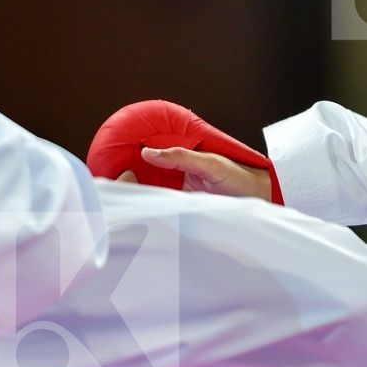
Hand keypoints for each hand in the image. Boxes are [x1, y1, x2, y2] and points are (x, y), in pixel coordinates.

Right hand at [117, 146, 272, 200]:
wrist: (259, 200)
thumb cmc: (238, 177)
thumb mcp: (209, 163)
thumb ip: (181, 157)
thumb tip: (148, 153)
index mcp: (180, 161)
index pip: (149, 157)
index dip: (130, 157)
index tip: (111, 159)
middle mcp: (175, 177)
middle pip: (144, 177)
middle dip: (126, 179)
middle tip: (107, 182)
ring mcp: (178, 196)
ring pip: (150, 195)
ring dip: (136, 196)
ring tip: (116, 198)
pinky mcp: (183, 213)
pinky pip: (162, 211)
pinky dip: (149, 212)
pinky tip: (138, 214)